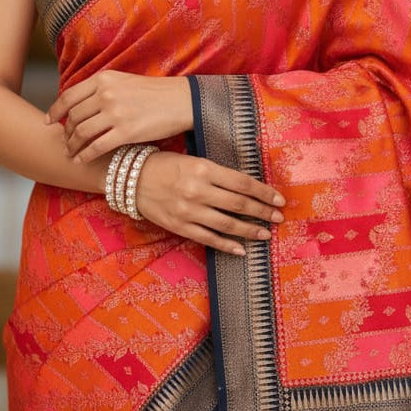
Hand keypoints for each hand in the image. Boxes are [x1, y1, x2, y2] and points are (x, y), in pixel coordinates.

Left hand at [47, 70, 192, 161]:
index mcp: (103, 79)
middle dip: (65, 132)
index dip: (54, 110)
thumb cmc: (153, 92)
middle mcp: (106, 94)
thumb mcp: (123, 81)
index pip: (69, 96)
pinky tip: (80, 160)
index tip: (48, 121)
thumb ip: (101, 89)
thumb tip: (80, 104)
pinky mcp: (125, 132)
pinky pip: (96, 147)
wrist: (180, 101)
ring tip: (70, 153)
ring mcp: (115, 113)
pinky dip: (84, 155)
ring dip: (72, 145)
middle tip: (64, 141)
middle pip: (73, 116)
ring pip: (81, 132)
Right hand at [135, 149, 285, 255]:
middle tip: (278, 218)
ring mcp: (189, 211)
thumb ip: (217, 172)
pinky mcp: (180, 226)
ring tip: (265, 234)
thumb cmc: (164, 165)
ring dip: (250, 231)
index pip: (242, 182)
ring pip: (227, 224)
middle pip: (239, 204)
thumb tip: (247, 185)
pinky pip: (208, 239)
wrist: (131, 179)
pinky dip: (227, 246)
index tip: (279, 199)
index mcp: (203, 169)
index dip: (264, 192)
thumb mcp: (193, 160)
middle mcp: (198, 190)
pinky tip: (241, 250)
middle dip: (262, 212)